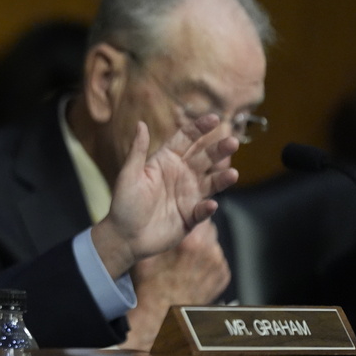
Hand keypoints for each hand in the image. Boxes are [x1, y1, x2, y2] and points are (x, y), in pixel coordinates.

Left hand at [92, 115, 238, 278]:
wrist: (125, 236)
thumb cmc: (124, 203)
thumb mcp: (129, 175)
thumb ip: (138, 151)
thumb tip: (141, 124)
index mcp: (166, 161)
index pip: (186, 140)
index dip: (199, 128)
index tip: (214, 118)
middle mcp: (181, 175)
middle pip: (204, 158)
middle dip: (218, 150)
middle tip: (231, 142)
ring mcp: (188, 196)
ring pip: (210, 183)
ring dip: (222, 178)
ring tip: (232, 173)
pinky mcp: (191, 216)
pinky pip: (202, 210)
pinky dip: (207, 207)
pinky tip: (210, 204)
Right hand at [119, 219, 231, 350]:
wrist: (165, 315)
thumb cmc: (153, 286)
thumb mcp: (146, 254)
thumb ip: (156, 234)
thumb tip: (158, 219)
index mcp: (190, 242)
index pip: (197, 212)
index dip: (187, 214)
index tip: (181, 218)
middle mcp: (209, 251)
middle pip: (207, 227)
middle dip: (196, 231)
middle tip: (182, 242)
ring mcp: (219, 264)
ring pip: (213, 244)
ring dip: (203, 247)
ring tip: (187, 259)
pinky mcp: (224, 276)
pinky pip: (217, 259)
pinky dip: (208, 262)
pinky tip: (193, 270)